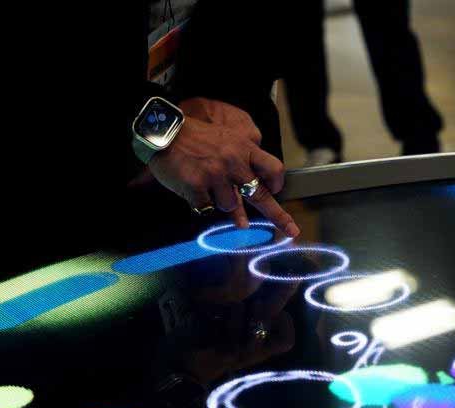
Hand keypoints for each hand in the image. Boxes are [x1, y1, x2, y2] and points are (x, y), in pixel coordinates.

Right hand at [148, 99, 298, 236]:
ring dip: (220, 201)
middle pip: (260, 195)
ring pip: (230, 205)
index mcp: (243, 148)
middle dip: (278, 215)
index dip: (276, 182)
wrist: (163, 131)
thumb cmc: (194, 138)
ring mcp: (215, 174)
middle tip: (291, 229)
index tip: (275, 190)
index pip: (272, 167)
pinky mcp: (197, 185)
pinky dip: (199, 202)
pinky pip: (206, 207)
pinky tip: (190, 186)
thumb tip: (248, 198)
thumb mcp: (224, 142)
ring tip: (205, 183)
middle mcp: (233, 161)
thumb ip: (239, 165)